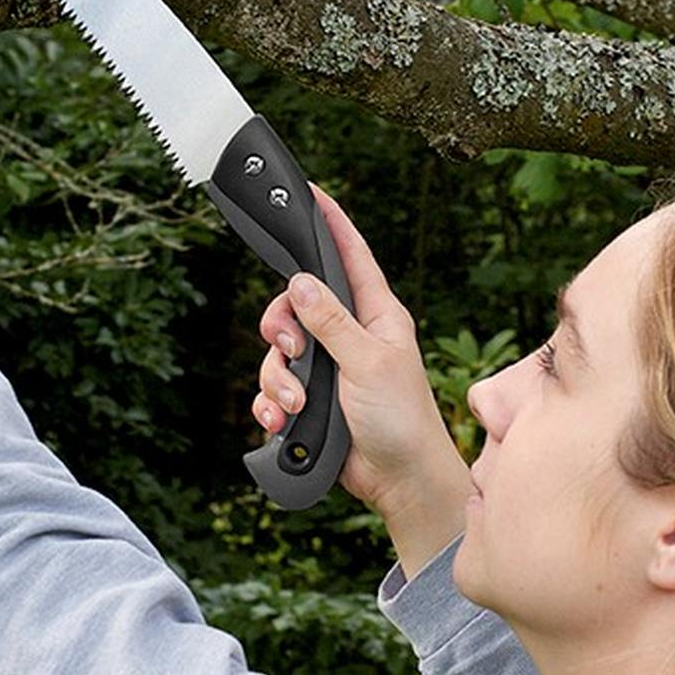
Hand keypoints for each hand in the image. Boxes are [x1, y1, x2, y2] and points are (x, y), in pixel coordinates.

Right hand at [252, 184, 461, 514]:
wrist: (399, 482)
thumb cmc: (402, 420)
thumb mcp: (368, 363)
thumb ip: (331, 321)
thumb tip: (301, 281)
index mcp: (376, 314)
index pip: (350, 254)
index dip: (331, 222)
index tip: (311, 191)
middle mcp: (350, 333)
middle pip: (296, 304)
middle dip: (281, 328)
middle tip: (291, 351)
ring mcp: (330, 366)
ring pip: (279, 350)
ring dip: (278, 379)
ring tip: (295, 404)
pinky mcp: (313, 397)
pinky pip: (275, 387)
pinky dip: (271, 403)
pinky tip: (282, 420)